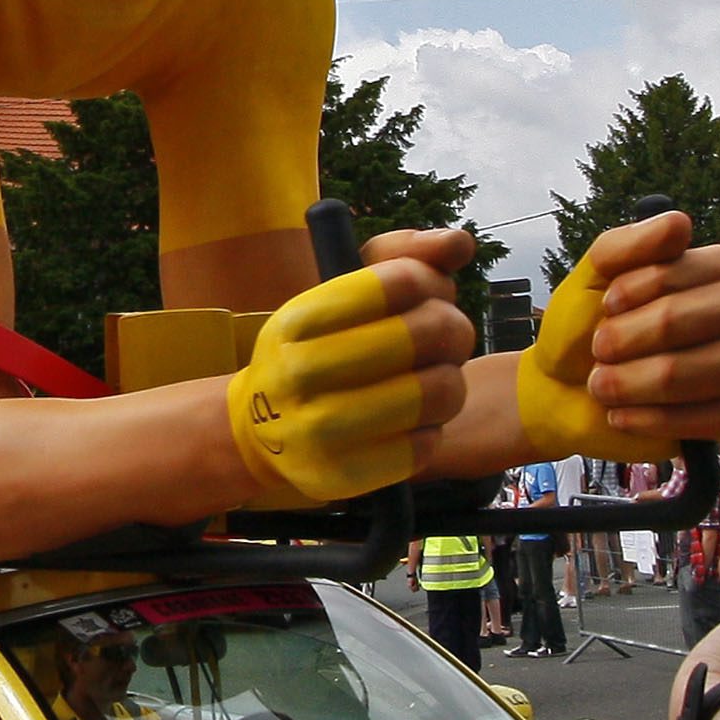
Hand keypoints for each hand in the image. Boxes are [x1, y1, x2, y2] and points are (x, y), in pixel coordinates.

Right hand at [223, 253, 466, 504]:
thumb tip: (460, 243)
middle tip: (447, 338)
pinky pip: (427, 443)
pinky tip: (413, 421)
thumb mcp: (337, 293)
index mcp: (298, 320)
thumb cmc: (313, 348)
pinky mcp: (343, 476)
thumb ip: (400, 257)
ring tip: (435, 379)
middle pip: (430, 332)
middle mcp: (301, 373)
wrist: (259, 429)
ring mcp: (319, 431)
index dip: (432, 281)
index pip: (401, 281)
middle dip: (453, 330)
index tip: (427, 292)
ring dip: (451, 380)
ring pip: (440, 391)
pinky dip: (432, 428)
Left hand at [514, 209, 719, 454]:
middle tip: (601, 346)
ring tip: (602, 384)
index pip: (719, 264)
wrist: (554, 390)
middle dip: (652, 330)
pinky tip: (620, 413)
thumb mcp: (590, 276)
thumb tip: (680, 224)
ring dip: (647, 379)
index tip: (610, 301)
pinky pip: (716, 419)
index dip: (660, 281)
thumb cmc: (580, 326)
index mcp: (708, 274)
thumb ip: (627, 245)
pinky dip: (654, 418)